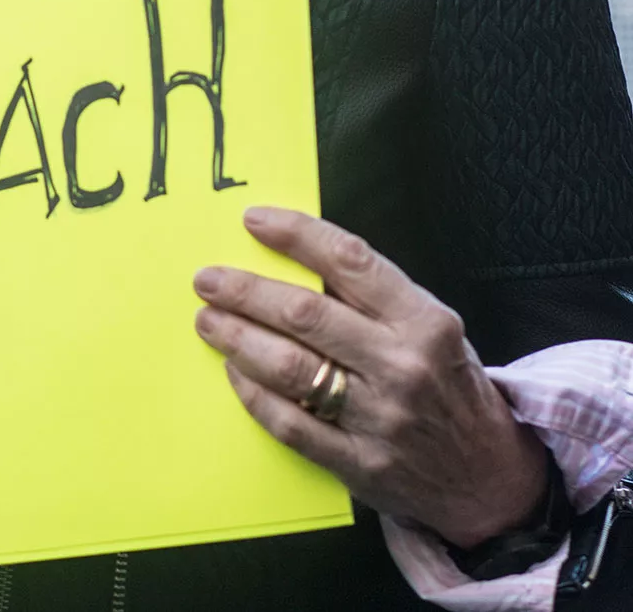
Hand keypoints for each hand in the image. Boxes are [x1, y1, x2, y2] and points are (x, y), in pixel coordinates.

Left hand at [193, 207, 548, 548]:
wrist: (489, 479)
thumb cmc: (450, 385)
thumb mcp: (431, 327)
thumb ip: (375, 297)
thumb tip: (295, 260)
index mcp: (424, 320)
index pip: (350, 261)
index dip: (296, 235)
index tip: (253, 220)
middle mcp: (402, 366)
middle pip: (306, 315)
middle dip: (246, 291)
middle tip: (208, 279)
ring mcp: (380, 419)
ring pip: (289, 368)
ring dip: (238, 339)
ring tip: (208, 320)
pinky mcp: (360, 464)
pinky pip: (291, 424)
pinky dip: (254, 395)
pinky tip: (234, 372)